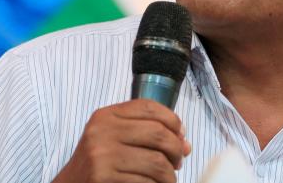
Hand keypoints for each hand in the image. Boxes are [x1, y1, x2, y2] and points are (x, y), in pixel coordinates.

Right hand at [52, 99, 191, 182]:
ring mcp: (101, 155)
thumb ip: (145, 133)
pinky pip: (145, 181)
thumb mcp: (114, 137)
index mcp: (106, 115)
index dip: (173, 120)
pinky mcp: (103, 177)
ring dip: (170, 174)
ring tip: (169, 179)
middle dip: (176, 149)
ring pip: (156, 161)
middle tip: (179, 161)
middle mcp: (102, 131)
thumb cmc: (98, 162)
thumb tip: (184, 143)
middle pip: (157, 133)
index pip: (149, 107)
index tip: (181, 135)